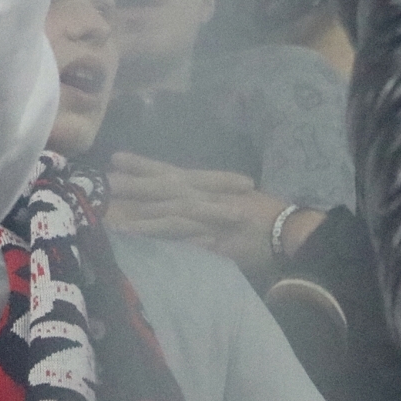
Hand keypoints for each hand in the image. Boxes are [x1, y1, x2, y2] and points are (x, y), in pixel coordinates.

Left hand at [104, 152, 321, 277]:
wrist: (294, 231)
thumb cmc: (266, 215)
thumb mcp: (234, 200)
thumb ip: (208, 198)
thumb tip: (180, 200)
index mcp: (211, 186)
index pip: (172, 172)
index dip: (144, 165)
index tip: (116, 158)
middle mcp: (209, 197)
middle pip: (167, 188)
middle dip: (136, 184)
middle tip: (106, 180)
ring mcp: (214, 219)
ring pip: (173, 214)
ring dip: (144, 216)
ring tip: (116, 219)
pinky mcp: (219, 242)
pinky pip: (189, 241)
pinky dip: (166, 240)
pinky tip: (146, 242)